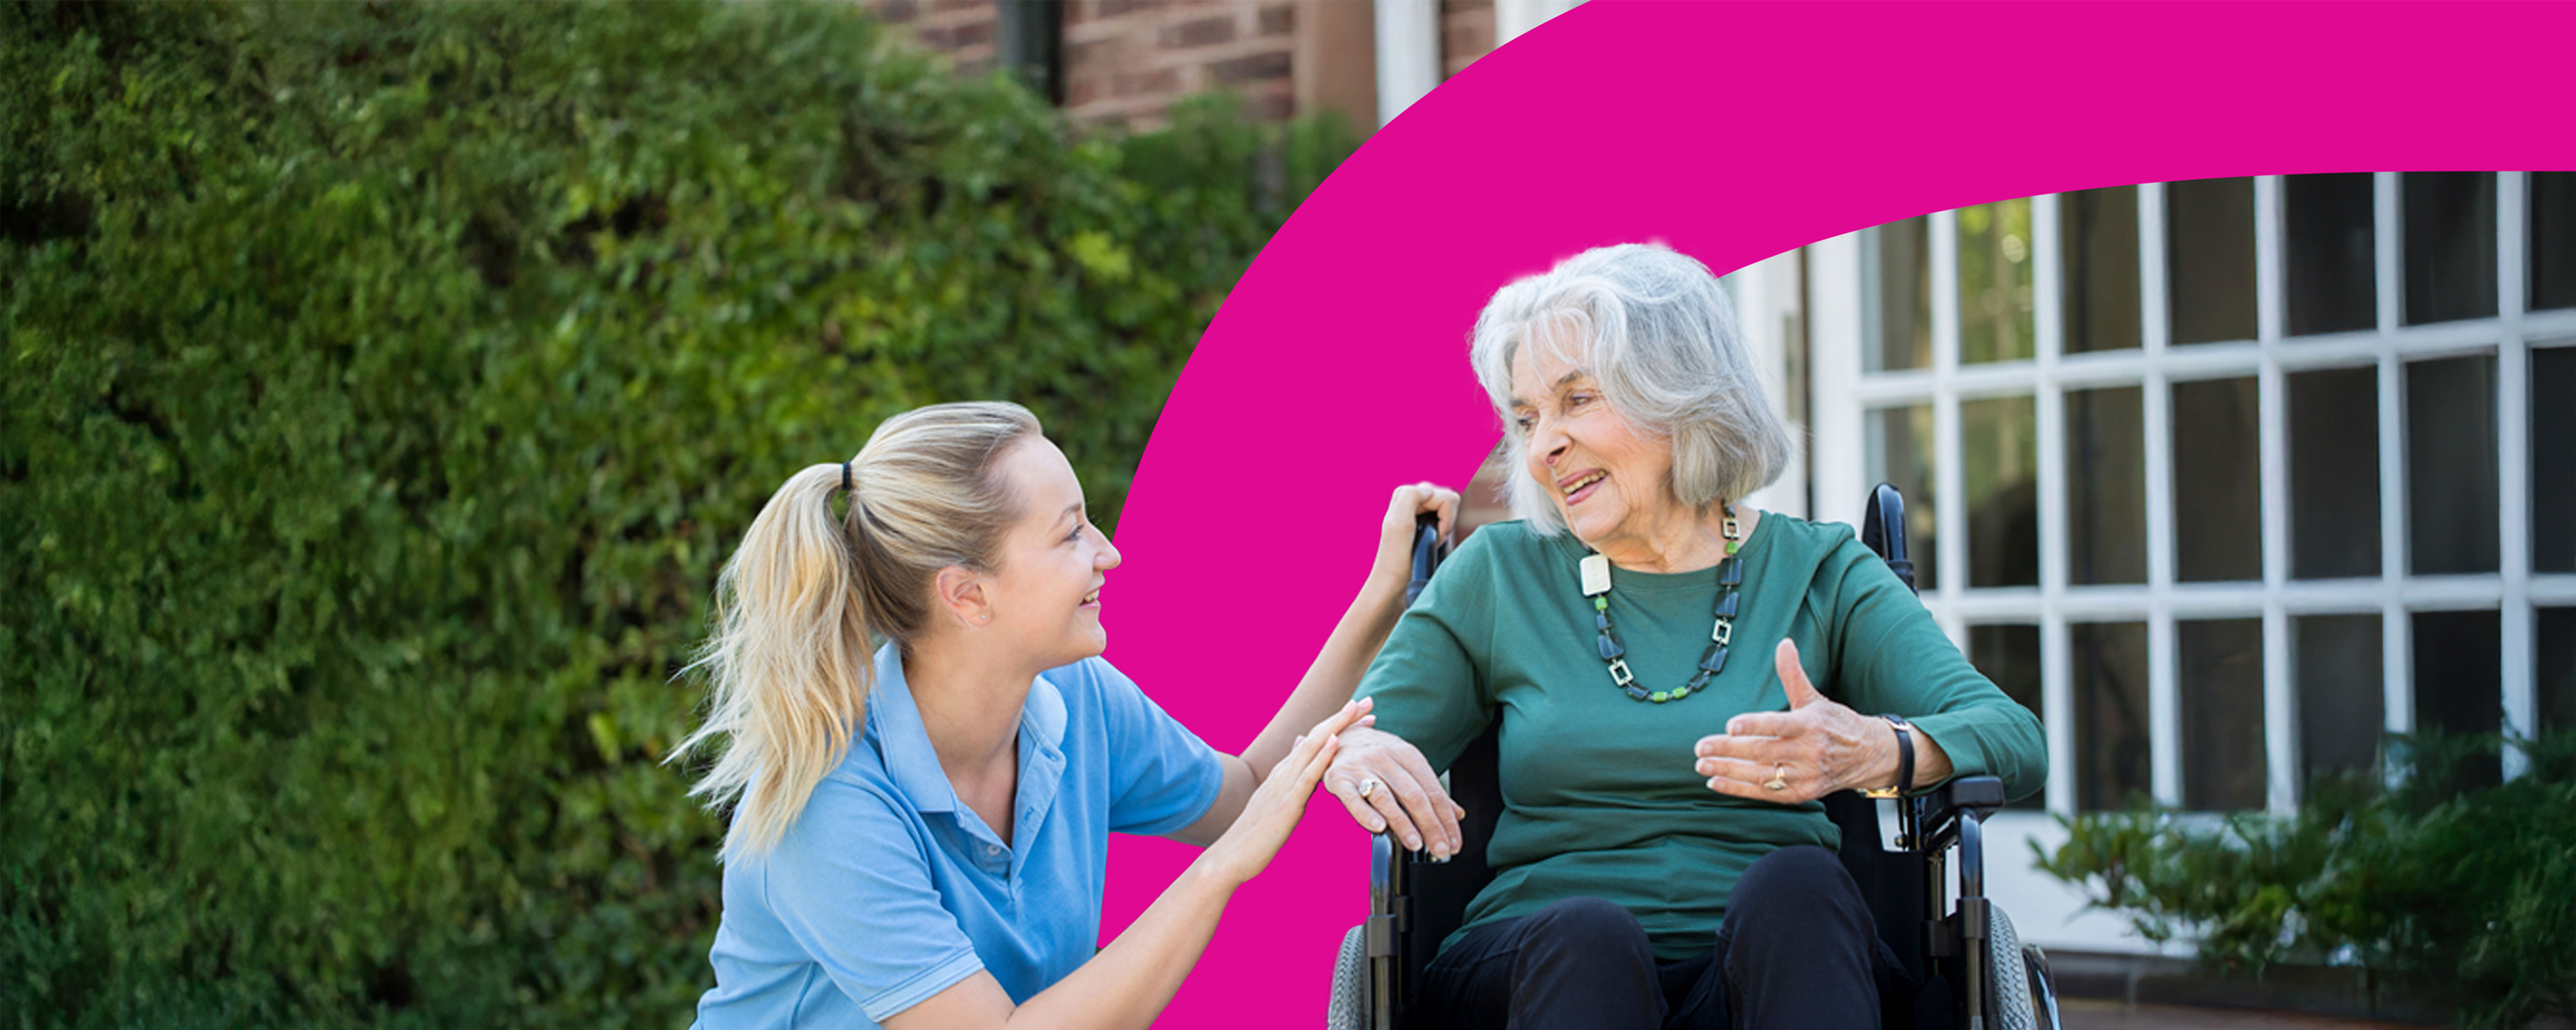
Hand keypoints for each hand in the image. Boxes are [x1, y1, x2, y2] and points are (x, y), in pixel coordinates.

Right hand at [1202, 699, 1370, 884]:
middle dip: (1343, 717)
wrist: (1231, 856)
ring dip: (1336, 726)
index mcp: (1284, 772)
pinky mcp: (1287, 803)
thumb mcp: (1276, 799)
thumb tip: (1300, 744)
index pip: (1315, 740)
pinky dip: (1322, 756)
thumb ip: (1291, 774)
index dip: (1338, 724)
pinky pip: (1307, 776)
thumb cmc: (1256, 834)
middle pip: (1317, 736)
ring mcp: (1284, 785)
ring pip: (1313, 747)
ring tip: (1356, 709)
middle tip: (1367, 700)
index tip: (1360, 712)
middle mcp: (1284, 771)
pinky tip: (1335, 742)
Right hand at [1322, 725, 1465, 857]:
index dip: (1446, 819)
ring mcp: (1361, 767)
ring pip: (1387, 798)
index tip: (1453, 842)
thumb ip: (1430, 789)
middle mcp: (1385, 758)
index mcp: (1407, 754)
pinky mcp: (1339, 778)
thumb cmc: (1376, 754)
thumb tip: (1457, 814)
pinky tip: (1378, 828)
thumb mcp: (1405, 763)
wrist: (1337, 734)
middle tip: (1440, 849)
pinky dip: (1366, 814)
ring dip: (1403, 824)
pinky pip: (1353, 799)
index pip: (1433, 791)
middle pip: (1414, 796)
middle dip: (1430, 826)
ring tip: (1416, 844)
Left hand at [1367, 482, 1461, 588]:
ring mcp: (1420, 511)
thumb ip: (1411, 496)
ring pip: (1451, 510)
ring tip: (1430, 542)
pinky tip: (1433, 543)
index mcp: (1405, 494)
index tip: (1432, 535)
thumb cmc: (1396, 559)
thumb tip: (1431, 491)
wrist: (1393, 584)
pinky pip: (1448, 520)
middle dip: (1446, 521)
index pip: (1447, 497)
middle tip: (1431, 538)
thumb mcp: (1399, 523)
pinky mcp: (1426, 524)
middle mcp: (1413, 499)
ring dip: (1445, 528)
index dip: (1445, 519)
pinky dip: (1444, 532)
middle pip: (1450, 501)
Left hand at [1690, 640, 1897, 802]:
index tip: (1730, 725)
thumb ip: (1793, 674)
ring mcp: (1805, 776)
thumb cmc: (1835, 723)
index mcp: (1810, 725)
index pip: (1778, 725)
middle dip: (1728, 750)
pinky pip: (1765, 793)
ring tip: (1702, 765)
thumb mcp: (1814, 698)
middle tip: (1700, 747)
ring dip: (1728, 771)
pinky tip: (1716, 782)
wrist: (1867, 755)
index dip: (1754, 725)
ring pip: (1761, 775)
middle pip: (1762, 752)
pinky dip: (1739, 790)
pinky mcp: (1801, 794)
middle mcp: (1809, 752)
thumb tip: (1783, 643)